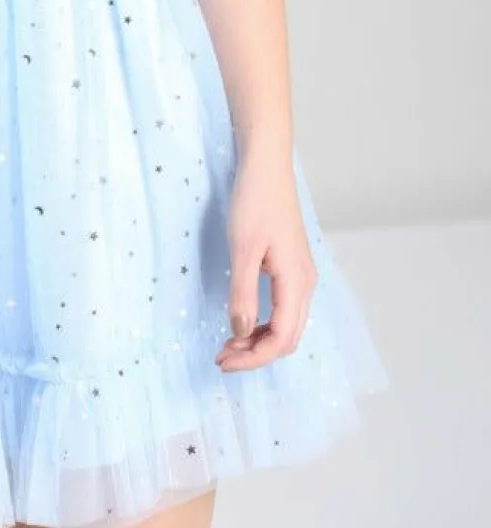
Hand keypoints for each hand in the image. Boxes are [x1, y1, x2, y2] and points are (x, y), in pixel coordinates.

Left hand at [216, 149, 318, 372]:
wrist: (265, 166)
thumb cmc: (254, 202)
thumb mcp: (243, 249)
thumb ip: (243, 293)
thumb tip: (240, 332)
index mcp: (297, 282)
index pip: (282, 339)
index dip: (254, 358)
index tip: (224, 361)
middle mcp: (304, 284)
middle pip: (287, 338)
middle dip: (256, 354)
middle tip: (222, 357)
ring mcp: (299, 275)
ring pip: (286, 325)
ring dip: (258, 340)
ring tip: (228, 344)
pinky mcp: (290, 267)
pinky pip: (282, 309)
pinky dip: (262, 323)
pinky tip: (242, 322)